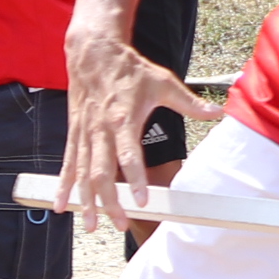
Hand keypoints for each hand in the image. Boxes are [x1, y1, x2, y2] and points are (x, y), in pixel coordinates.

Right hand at [55, 27, 207, 242]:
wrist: (93, 54)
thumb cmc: (129, 70)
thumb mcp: (162, 81)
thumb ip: (188, 102)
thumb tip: (217, 112)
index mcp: (122, 118)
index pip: (128, 155)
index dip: (134, 178)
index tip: (141, 200)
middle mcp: (100, 130)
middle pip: (101, 172)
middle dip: (109, 200)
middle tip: (120, 223)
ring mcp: (84, 134)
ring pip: (82, 174)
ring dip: (86, 201)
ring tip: (92, 224)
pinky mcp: (73, 135)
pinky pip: (67, 165)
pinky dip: (63, 187)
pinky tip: (61, 206)